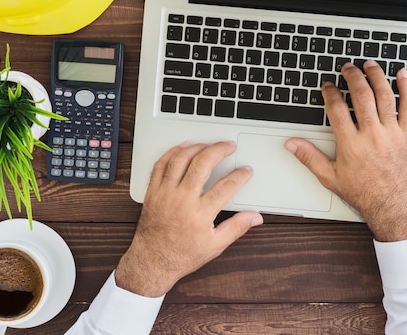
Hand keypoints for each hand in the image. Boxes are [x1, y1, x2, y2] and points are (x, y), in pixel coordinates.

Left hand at [115, 141, 263, 296]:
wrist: (152, 261)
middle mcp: (182, 200)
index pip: (226, 186)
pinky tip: (182, 148)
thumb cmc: (182, 255)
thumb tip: (255, 217)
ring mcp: (165, 193)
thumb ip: (236, 227)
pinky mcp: (153, 192)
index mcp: (200, 214)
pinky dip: (172, 152)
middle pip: (202, 164)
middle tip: (229, 146)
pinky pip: (161, 165)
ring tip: (209, 145)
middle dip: (219, 150)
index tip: (246, 170)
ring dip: (197, 147)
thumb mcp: (215, 245)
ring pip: (181, 160)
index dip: (240, 175)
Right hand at [285, 60, 406, 241]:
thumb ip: (309, 157)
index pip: (337, 108)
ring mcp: (392, 133)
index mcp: (351, 144)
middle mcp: (372, 135)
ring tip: (370, 65)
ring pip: (385, 96)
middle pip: (361, 95)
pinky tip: (402, 75)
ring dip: (376, 76)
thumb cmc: (364, 194)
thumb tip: (292, 144)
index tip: (328, 86)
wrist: (394, 207)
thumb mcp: (330, 177)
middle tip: (347, 68)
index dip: (330, 93)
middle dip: (352, 77)